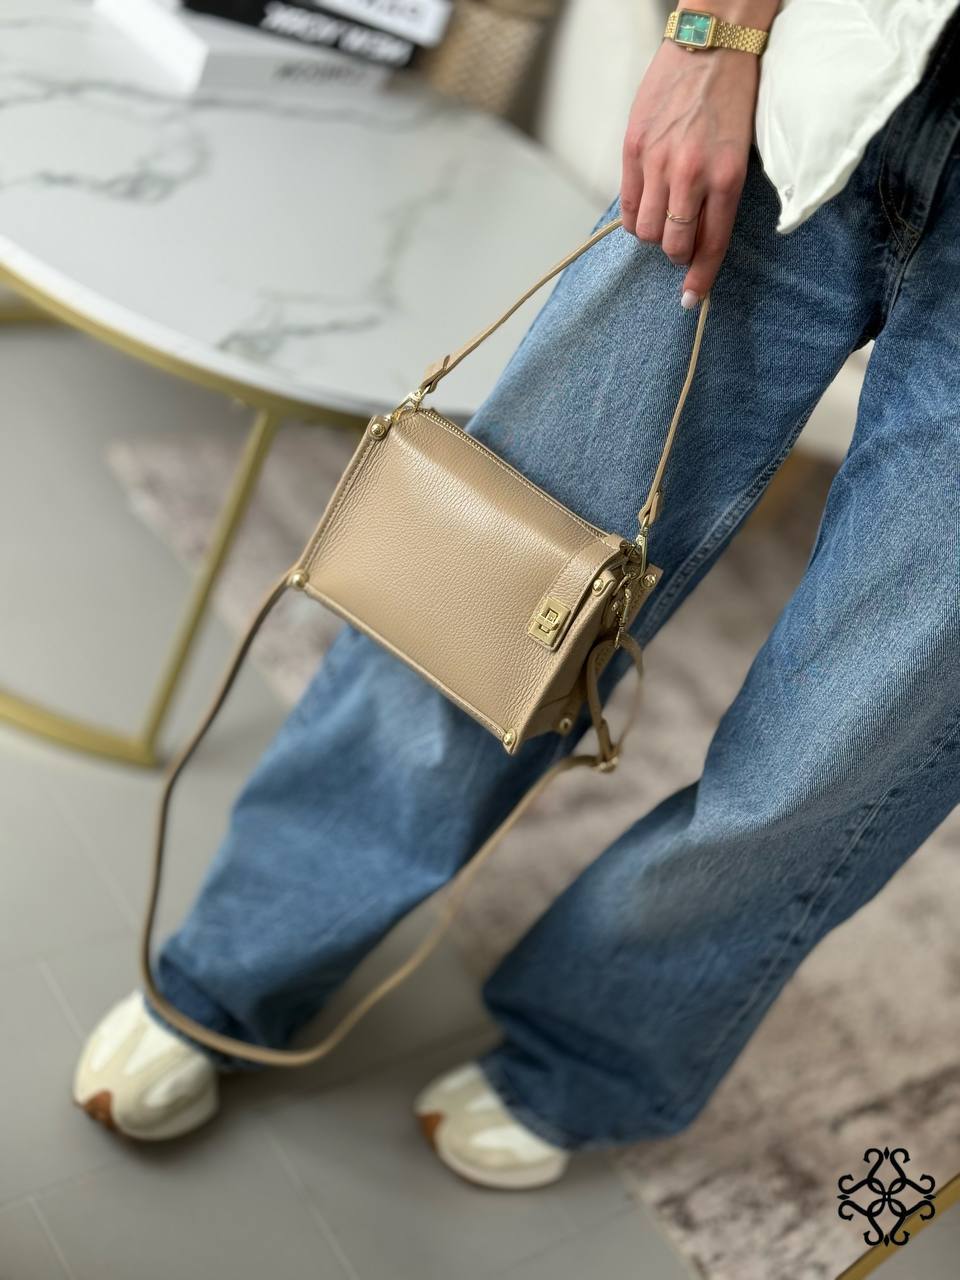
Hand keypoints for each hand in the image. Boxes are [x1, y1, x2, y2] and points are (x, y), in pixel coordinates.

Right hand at [621, 11, 773, 306]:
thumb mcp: (740, 150)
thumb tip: (696, 236)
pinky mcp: (634, 148)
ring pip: (646, 230)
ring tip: (662, 219)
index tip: (692, 299)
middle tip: (679, 245)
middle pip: (672, 245)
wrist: (712, 43)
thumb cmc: (730, 95)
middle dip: (676, 254)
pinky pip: (627, 203)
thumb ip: (718, 194)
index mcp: (727, 177)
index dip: (700, 278)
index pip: (711, 245)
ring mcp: (659, 162)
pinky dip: (634, 217)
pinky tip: (643, 208)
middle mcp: (692, 175)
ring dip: (653, 235)